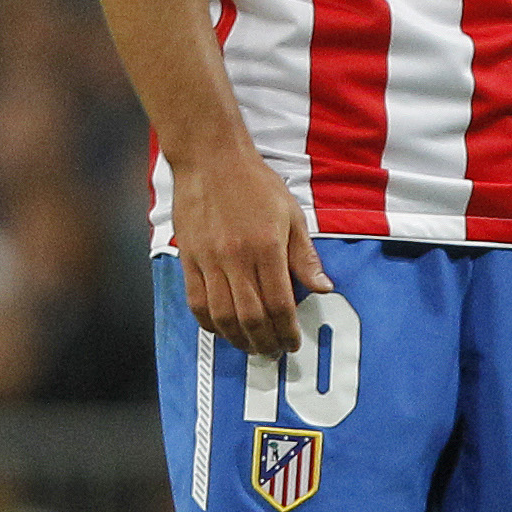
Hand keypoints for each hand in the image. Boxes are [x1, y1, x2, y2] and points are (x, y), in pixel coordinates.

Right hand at [171, 147, 329, 354]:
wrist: (210, 159)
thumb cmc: (255, 183)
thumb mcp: (291, 214)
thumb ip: (304, 256)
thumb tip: (322, 288)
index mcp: (266, 247)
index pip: (279, 303)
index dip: (287, 330)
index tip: (293, 343)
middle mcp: (236, 259)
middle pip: (251, 317)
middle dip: (265, 341)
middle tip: (274, 352)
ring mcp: (209, 261)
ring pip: (222, 316)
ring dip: (238, 339)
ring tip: (251, 347)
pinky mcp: (188, 259)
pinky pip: (196, 302)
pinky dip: (210, 323)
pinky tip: (222, 330)